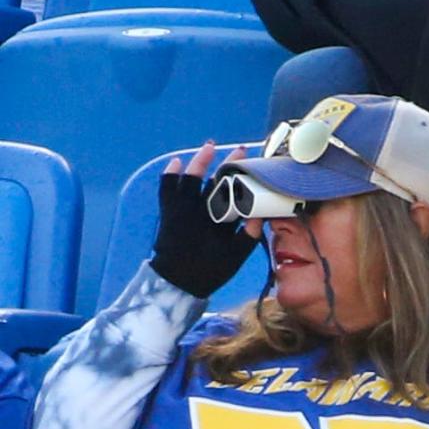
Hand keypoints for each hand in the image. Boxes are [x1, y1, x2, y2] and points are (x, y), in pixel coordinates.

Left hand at [151, 142, 261, 297]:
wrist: (176, 282)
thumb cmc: (207, 272)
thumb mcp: (234, 258)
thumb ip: (248, 238)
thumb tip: (260, 218)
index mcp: (218, 222)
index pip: (236, 195)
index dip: (247, 181)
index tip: (258, 171)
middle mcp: (200, 211)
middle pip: (217, 182)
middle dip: (231, 166)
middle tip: (242, 153)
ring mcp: (182, 210)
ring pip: (191, 179)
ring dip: (201, 161)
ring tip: (210, 146)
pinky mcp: (168, 212)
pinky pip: (167, 188)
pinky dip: (171, 174)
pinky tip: (178, 161)